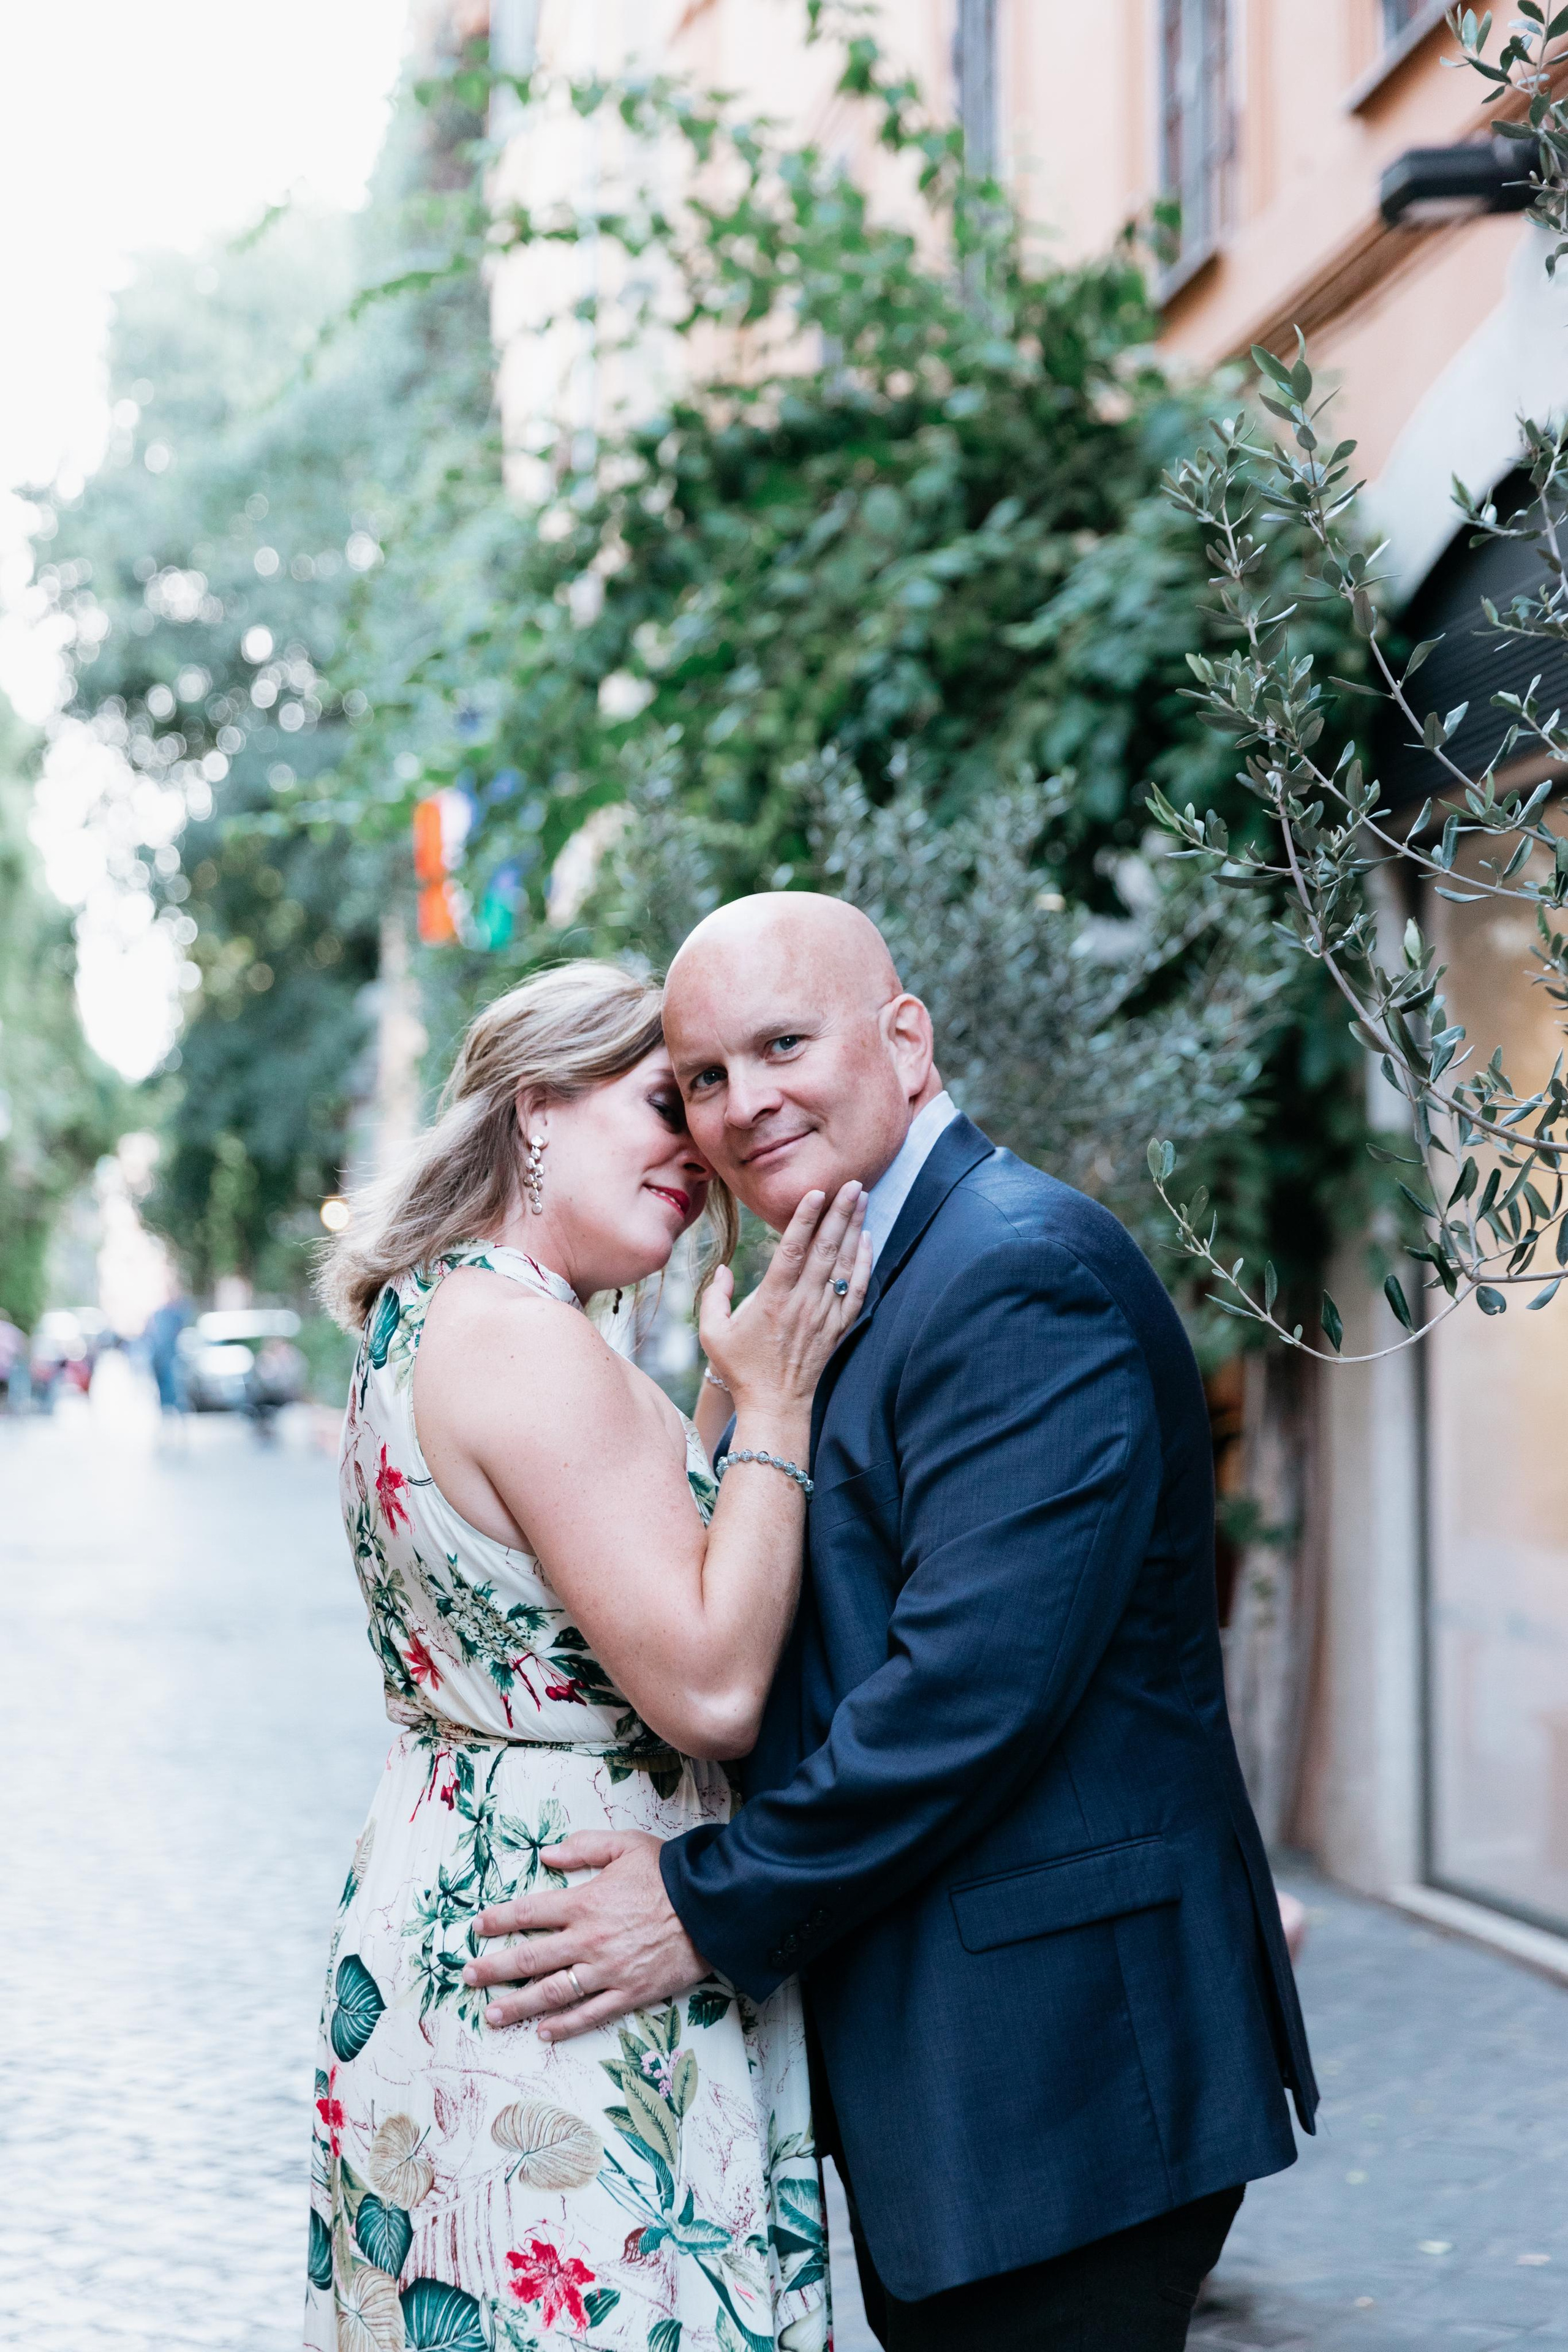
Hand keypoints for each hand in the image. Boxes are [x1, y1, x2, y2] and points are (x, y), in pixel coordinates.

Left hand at [464, 1830, 708, 2039]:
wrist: (712, 1907)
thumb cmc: (668, 1873)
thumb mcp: (625, 1845)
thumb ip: (584, 1847)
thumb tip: (547, 1854)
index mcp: (585, 1902)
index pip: (530, 1912)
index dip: (500, 1920)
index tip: (476, 1928)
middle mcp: (589, 1940)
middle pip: (531, 1958)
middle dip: (495, 1968)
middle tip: (468, 1977)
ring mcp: (608, 1971)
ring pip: (554, 1992)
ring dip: (520, 2005)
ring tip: (493, 2015)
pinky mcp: (630, 1993)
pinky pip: (591, 2014)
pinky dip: (565, 2026)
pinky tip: (544, 2033)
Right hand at [701, 1178, 869, 1410]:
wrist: (776, 1406)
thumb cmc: (741, 1369)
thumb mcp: (713, 1333)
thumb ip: (714, 1297)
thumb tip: (724, 1269)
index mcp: (772, 1299)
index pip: (792, 1249)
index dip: (805, 1218)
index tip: (817, 1192)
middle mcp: (802, 1303)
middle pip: (826, 1248)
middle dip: (840, 1212)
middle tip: (851, 1182)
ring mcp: (824, 1315)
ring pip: (844, 1264)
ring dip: (854, 1228)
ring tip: (862, 1198)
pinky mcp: (838, 1327)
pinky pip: (857, 1289)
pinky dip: (865, 1263)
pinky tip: (867, 1240)